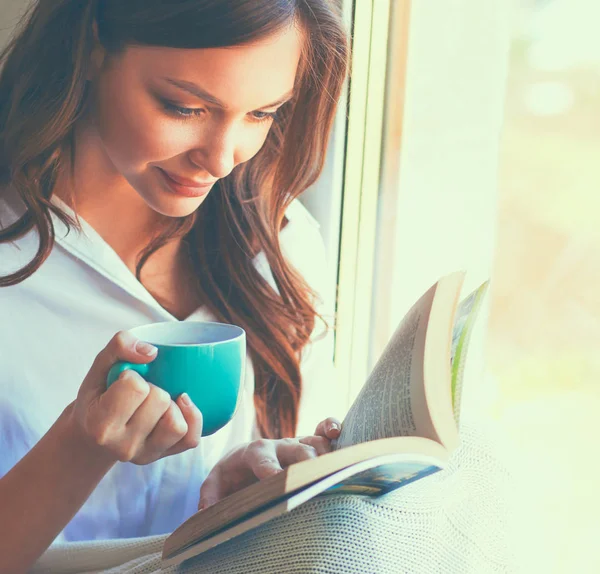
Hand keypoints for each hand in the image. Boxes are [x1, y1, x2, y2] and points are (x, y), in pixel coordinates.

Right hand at [66, 331, 202, 464]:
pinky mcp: (165, 456)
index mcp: (100, 425)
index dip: (133, 375)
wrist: (95, 434)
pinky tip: (180, 405)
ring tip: (155, 402)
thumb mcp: (101, 366)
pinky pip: (192, 438)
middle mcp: (123, 446)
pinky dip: (192, 418)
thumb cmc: (100, 394)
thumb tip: (152, 352)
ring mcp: (146, 455)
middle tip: (138, 392)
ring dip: (171, 405)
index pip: (135, 387)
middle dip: (153, 387)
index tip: (123, 380)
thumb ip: (119, 346)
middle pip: (160, 400)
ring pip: (178, 424)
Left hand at [198, 416, 341, 508]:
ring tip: (331, 466)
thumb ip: (209, 495)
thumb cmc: (230, 475)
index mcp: (253, 452)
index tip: (276, 480)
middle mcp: (277, 445)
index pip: (263, 459)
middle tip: (312, 477)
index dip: (270, 469)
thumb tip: (205, 512)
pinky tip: (338, 433)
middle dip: (305, 462)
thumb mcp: (215, 483)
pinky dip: (331, 428)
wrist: (242, 459)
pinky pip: (322, 431)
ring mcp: (294, 443)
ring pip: (313, 443)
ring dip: (323, 453)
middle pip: (296, 449)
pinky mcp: (307, 443)